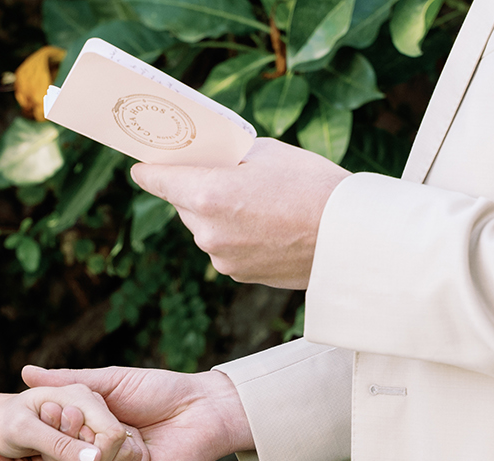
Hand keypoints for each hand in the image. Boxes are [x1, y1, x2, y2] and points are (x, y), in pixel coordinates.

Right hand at [0, 365, 253, 460]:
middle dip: (67, 449)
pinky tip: (142, 451)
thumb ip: (65, 381)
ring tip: (131, 435)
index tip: (20, 435)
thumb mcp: (106, 382)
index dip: (40, 443)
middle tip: (85, 431)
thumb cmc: (159, 389)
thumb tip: (23, 373)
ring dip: (105, 456)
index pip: (56, 448)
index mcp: (93, 435)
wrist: (202, 407)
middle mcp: (103, 457)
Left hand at [131, 138, 349, 288]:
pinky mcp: (238, 274)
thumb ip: (227, 158)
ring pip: (203, 228)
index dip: (150, 169)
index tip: (143, 165)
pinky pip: (224, 248)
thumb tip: (208, 162)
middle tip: (218, 173)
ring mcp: (221, 258)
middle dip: (194, 188)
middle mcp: (206, 231)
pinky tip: (266, 225)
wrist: (350, 238)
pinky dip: (235, 235)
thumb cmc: (313, 186)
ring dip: (216, 214)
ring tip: (254, 201)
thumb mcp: (266, 154)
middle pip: (182, 203)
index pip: (156, 179)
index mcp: (207, 194)